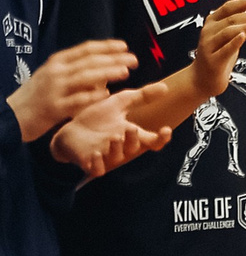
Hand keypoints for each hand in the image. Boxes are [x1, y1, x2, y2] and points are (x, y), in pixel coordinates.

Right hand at [11, 40, 136, 140]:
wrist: (11, 115)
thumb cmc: (37, 96)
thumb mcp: (52, 76)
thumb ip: (74, 71)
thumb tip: (103, 66)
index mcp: (56, 63)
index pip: (84, 49)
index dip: (106, 46)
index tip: (124, 46)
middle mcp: (56, 72)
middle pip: (89, 61)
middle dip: (113, 59)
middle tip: (133, 59)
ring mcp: (54, 89)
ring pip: (84, 77)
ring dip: (107, 72)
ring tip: (125, 72)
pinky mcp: (54, 107)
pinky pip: (77, 100)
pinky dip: (93, 96)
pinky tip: (107, 94)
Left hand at [52, 85, 172, 175]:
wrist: (69, 129)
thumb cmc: (97, 118)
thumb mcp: (119, 103)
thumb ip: (141, 96)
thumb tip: (165, 87)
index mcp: (131, 135)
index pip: (153, 140)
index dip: (162, 138)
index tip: (166, 129)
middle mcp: (122, 148)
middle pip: (135, 148)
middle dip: (134, 140)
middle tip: (131, 129)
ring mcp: (107, 156)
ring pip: (118, 157)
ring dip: (117, 148)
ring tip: (114, 138)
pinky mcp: (90, 163)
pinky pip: (98, 169)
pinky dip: (98, 162)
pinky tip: (96, 153)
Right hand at [190, 0, 245, 98]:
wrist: (202, 79)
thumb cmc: (217, 55)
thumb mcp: (226, 36)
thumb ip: (237, 23)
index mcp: (211, 23)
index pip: (227, 8)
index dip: (242, 3)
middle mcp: (208, 32)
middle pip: (231, 19)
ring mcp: (209, 46)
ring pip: (228, 32)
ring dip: (245, 26)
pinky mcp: (213, 61)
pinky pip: (225, 50)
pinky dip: (234, 42)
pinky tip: (243, 36)